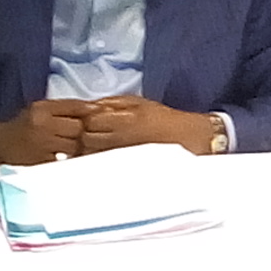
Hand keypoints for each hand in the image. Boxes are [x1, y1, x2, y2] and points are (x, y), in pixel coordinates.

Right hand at [0, 99, 93, 165]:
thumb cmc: (22, 126)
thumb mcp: (39, 109)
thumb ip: (65, 108)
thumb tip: (95, 109)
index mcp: (42, 109)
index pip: (76, 108)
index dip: (89, 114)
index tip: (96, 118)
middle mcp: (41, 125)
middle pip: (78, 128)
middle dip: (83, 133)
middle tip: (82, 137)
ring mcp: (41, 146)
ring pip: (74, 147)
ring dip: (78, 149)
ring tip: (73, 149)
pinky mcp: (40, 164)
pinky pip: (65, 162)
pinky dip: (69, 161)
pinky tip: (65, 160)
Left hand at [78, 95, 217, 155]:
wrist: (185, 139)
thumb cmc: (162, 119)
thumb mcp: (138, 102)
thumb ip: (112, 103)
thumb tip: (89, 106)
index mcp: (125, 119)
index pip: (89, 120)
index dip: (87, 119)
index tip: (91, 118)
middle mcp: (121, 139)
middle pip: (86, 139)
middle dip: (85, 135)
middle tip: (92, 132)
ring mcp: (121, 156)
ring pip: (90, 154)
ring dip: (89, 149)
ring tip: (98, 144)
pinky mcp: (123, 168)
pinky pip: (100, 165)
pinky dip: (97, 160)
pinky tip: (104, 156)